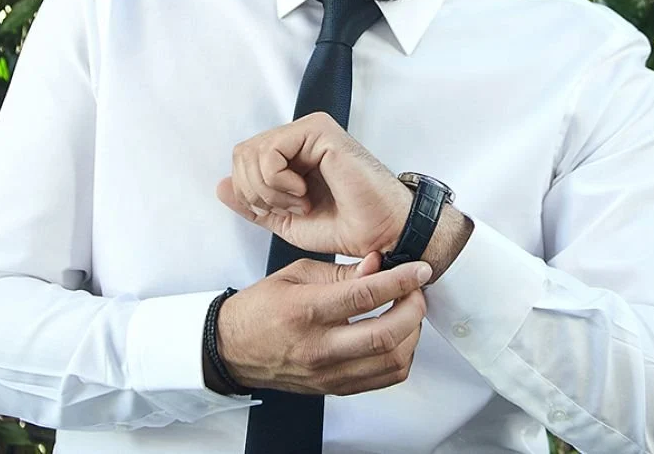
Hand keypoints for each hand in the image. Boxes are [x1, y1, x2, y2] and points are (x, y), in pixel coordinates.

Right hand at [215, 253, 430, 395]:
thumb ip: (341, 272)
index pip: (365, 296)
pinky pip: (383, 378)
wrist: (233, 349)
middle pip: (386, 335)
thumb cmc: (260, 308)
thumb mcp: (296, 274)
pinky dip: (400, 356)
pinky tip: (397, 336)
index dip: (401, 280)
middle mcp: (319, 347)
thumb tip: (378, 264)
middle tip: (417, 291)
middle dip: (414, 309)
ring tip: (408, 312)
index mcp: (306, 311)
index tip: (420, 269)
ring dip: (412, 334)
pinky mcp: (334, 388)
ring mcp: (328, 373)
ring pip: (391, 362)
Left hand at [216, 112, 412, 257]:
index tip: (280, 211)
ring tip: (301, 201)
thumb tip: (220, 185)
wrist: (378, 232)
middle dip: (256, 192)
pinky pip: (271, 152)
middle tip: (292, 207)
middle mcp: (300, 136)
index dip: (249, 193)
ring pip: (252, 152)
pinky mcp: (319, 130)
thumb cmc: (345, 226)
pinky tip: (305, 191)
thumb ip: (253, 203)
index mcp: (292, 154)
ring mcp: (310, 130)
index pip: (243, 161)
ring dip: (270, 189)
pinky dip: (279, 181)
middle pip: (242, 154)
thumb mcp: (286, 220)